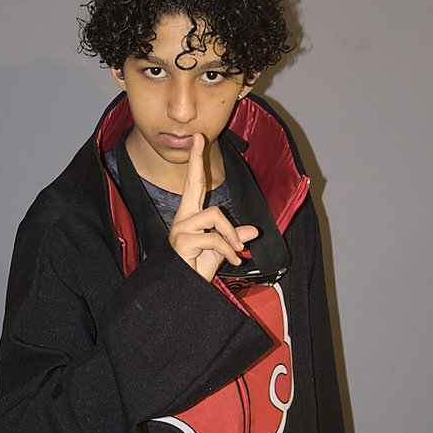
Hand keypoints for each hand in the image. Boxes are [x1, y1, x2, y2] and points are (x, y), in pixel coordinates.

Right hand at [168, 134, 258, 281]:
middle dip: (196, 161)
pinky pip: (215, 239)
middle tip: (199, 138)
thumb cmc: (195, 272)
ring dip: (231, 235)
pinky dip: (228, 250)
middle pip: (193, 184)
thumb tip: (252, 232)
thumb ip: (233, 240)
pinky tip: (233, 262)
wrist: (180, 295)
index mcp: (190, 218)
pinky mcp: (183, 242)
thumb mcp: (221, 253)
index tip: (198, 140)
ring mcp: (180, 230)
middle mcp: (182, 219)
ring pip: (215, 215)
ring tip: (236, 252)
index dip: (196, 163)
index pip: (195, 186)